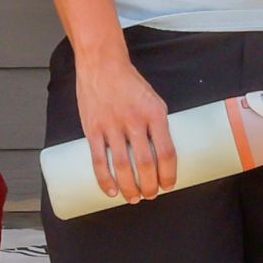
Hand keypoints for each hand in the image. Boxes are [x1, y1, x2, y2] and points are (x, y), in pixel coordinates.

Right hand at [72, 45, 174, 202]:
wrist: (102, 64)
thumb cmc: (130, 83)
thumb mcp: (153, 99)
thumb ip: (157, 125)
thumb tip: (160, 154)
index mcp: (155, 114)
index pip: (166, 152)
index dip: (169, 174)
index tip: (169, 185)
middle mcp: (134, 121)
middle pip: (145, 163)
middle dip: (150, 186)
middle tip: (151, 195)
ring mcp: (112, 126)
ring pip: (122, 166)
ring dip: (129, 187)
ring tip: (134, 197)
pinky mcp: (93, 129)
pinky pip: (99, 160)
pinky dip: (105, 180)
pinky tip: (111, 191)